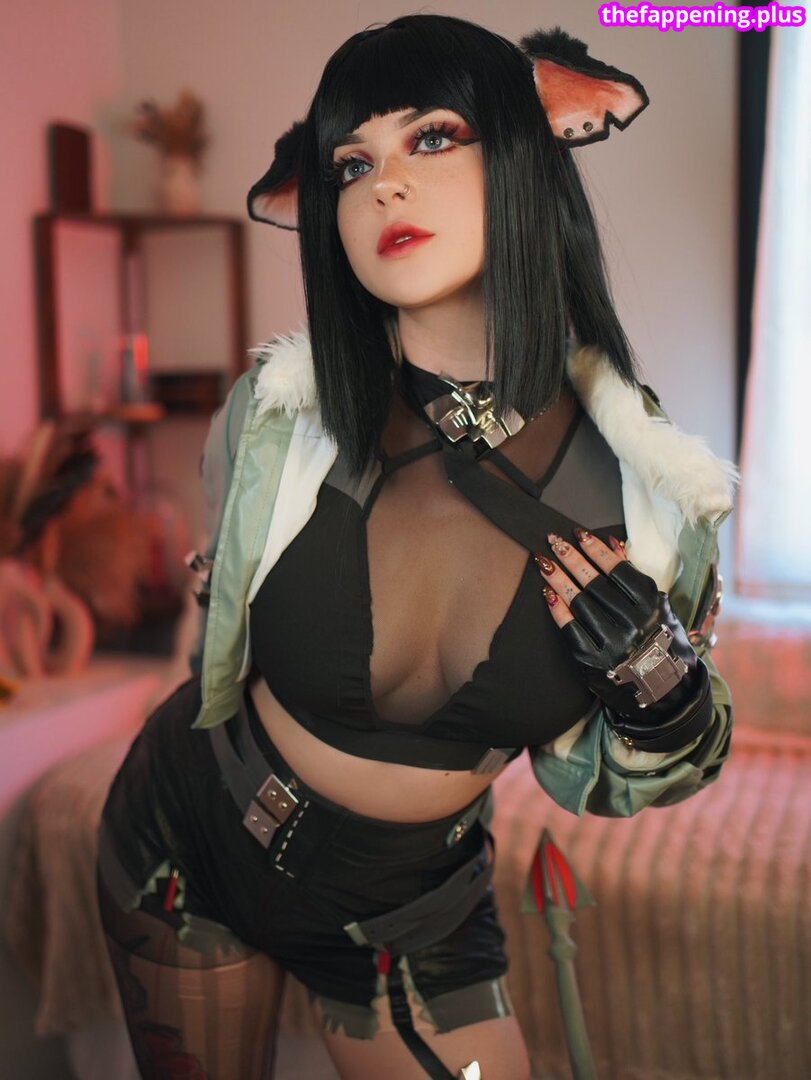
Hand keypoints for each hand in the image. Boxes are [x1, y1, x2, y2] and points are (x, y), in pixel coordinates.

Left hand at [534, 529, 712, 750]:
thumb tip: (614, 543)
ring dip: (558, 579)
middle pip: (594, 583)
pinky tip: (547, 592)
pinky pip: (570, 629)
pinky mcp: (593, 661)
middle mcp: (633, 623)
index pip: (617, 569)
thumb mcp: (657, 606)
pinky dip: (557, 609)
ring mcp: (612, 643)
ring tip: (543, 562)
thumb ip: (633, 575)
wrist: (662, 691)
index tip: (577, 533)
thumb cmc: (658, 640)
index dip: (595, 549)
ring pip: (579, 603)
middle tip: (553, 541)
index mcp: (650, 605)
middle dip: (571, 558)